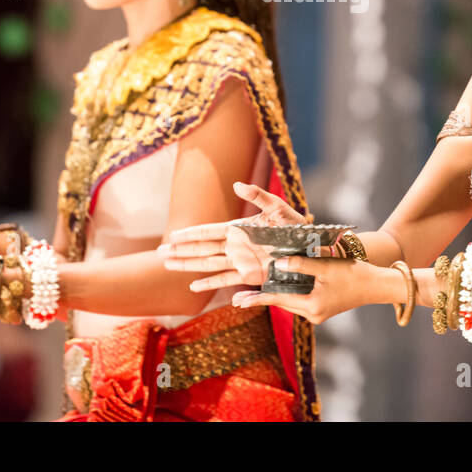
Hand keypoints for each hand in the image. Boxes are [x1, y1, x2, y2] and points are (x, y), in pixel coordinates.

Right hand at [159, 182, 307, 290]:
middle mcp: (235, 246)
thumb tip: (236, 185)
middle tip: (159, 254)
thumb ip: (257, 195)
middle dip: (180, 252)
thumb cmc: (296, 224)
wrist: (311, 247)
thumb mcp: (277, 207)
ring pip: (207, 265)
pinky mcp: (250, 276)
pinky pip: (225, 281)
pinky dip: (209, 284)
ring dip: (188, 266)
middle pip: (201, 249)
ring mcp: (240, 262)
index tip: (172, 236)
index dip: (189, 234)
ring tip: (168, 266)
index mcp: (238, 229)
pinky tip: (193, 287)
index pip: (207, 232)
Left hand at [230, 254, 377, 324]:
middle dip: (261, 298)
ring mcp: (318, 313)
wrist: (377, 286)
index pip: (279, 300)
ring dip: (273, 295)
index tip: (238, 300)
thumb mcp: (325, 267)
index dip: (257, 298)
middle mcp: (313, 315)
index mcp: (312, 306)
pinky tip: (277, 287)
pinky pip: (299, 300)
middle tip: (237, 297)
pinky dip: (287, 293)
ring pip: (289, 301)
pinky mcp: (322, 308)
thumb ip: (300, 265)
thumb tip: (277, 264)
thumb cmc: (353, 274)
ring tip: (252, 293)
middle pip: (281, 303)